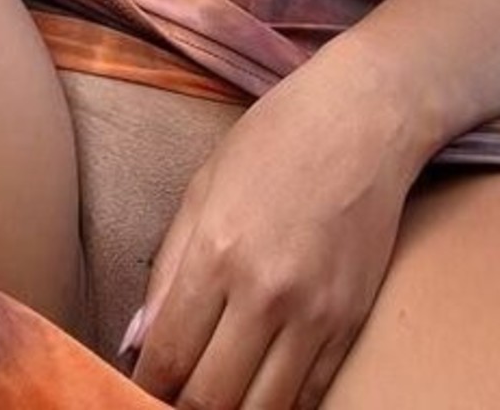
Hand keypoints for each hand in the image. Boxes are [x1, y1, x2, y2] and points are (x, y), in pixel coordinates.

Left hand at [123, 48, 413, 409]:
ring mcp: (316, 313)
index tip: (138, 390)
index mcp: (218, 252)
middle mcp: (267, 292)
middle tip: (171, 398)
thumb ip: (167, 270)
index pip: (169, 357)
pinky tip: (258, 391)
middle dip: (181, 407)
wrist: (363, 119)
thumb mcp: (203, 188)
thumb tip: (136, 343)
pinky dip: (279, 406)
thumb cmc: (275, 139)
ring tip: (213, 397)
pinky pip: (310, 396)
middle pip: (211, 399)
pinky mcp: (351, 323)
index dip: (146, 388)